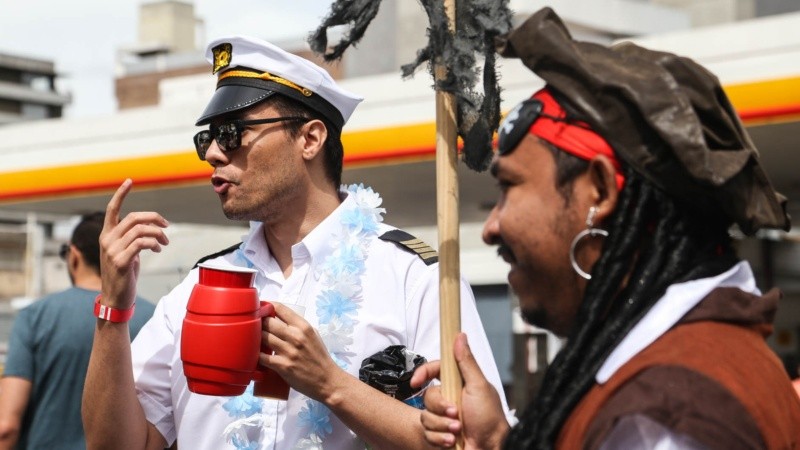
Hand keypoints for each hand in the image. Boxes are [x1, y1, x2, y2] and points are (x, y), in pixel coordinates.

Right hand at [99, 179, 168, 308]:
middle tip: (167, 225)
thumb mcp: (126, 253)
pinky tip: (158, 249)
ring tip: (164, 242)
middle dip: (154, 218)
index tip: (129, 181)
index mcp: (106, 235)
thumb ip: (132, 239)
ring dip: (158, 234)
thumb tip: (150, 229)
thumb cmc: (123, 275)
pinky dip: (154, 243)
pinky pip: (142, 243)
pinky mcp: (121, 261)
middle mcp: (107, 240)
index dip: (121, 194)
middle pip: (134, 217)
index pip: (112, 209)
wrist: (116, 298)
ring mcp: (112, 250)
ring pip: (141, 230)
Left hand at [259, 303, 342, 400]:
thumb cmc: (319, 357)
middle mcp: (296, 336)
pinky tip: (253, 354)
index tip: (261, 308)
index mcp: (303, 326)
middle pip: (267, 321)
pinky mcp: (283, 366)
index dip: (267, 306)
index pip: (280, 308)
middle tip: (253, 326)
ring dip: (255, 338)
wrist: (327, 380)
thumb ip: (298, 326)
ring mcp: (289, 351)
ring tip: (251, 339)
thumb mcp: (313, 335)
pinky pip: (262, 357)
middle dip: (258, 322)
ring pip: (263, 337)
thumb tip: (280, 318)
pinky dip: (255, 355)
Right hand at [410, 333, 509, 449]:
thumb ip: (466, 361)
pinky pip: (427, 433)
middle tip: (456, 414)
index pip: (434, 370)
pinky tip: (452, 442)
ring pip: (425, 416)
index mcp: (458, 384)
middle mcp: (450, 399)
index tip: (416, 381)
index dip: (423, 373)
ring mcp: (444, 417)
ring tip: (457, 432)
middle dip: (440, 408)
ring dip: (441, 425)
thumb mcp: (478, 386)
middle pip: (427, 396)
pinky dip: (440, 438)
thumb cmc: (490, 419)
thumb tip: (459, 336)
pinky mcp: (439, 434)